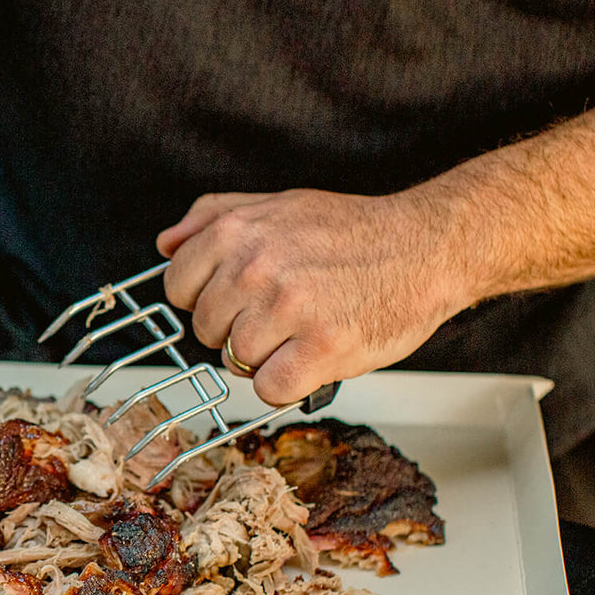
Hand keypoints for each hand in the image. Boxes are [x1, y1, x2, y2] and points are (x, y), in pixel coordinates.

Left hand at [157, 187, 470, 405]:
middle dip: (238, 330)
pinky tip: (311, 359)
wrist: (429, 247)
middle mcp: (257, 268)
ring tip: (302, 333)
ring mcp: (288, 309)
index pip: (178, 289)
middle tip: (281, 316)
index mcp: (239, 232)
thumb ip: (215, 217)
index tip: (237, 298)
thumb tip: (166, 243)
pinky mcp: (320, 347)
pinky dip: (288, 384)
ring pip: (236, 363)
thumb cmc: (354, 232)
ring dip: (267, 358)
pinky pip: (269, 389)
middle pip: (207, 330)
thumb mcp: (278, 204)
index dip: (207, 300)